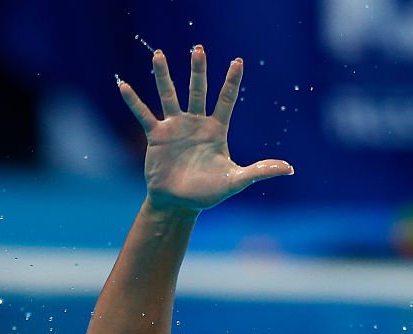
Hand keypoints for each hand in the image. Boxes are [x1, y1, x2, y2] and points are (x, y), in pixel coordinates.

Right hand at [118, 46, 293, 210]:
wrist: (179, 205)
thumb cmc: (208, 193)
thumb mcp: (236, 181)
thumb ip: (260, 170)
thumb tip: (289, 168)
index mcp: (216, 130)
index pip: (226, 100)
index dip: (232, 82)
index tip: (238, 61)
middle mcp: (195, 123)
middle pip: (197, 90)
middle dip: (198, 71)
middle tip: (198, 49)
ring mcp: (175, 127)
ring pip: (169, 96)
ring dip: (164, 76)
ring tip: (159, 55)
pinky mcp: (157, 136)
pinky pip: (144, 114)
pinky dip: (133, 101)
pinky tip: (123, 85)